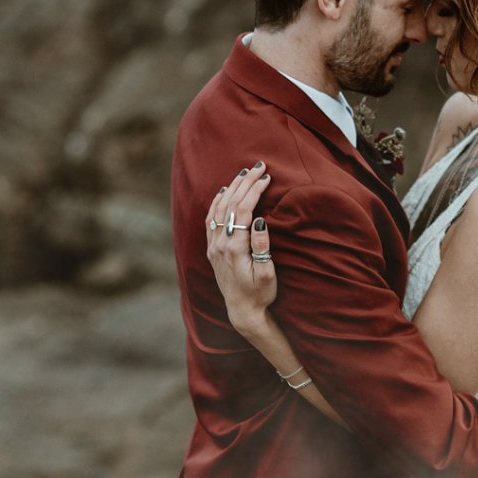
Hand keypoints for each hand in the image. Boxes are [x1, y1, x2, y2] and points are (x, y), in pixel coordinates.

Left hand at [205, 162, 274, 332]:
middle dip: (245, 182)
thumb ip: (262, 248)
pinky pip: (211, 219)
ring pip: (219, 209)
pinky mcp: (212, 249)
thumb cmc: (260, 294)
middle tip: (259, 165)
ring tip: (244, 173)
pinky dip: (217, 202)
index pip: (243, 210)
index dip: (255, 191)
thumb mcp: (266, 274)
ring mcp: (213, 246)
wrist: (242, 311)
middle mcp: (220, 244)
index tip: (267, 177)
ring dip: (231, 188)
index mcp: (234, 248)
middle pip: (231, 204)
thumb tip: (259, 221)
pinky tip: (224, 192)